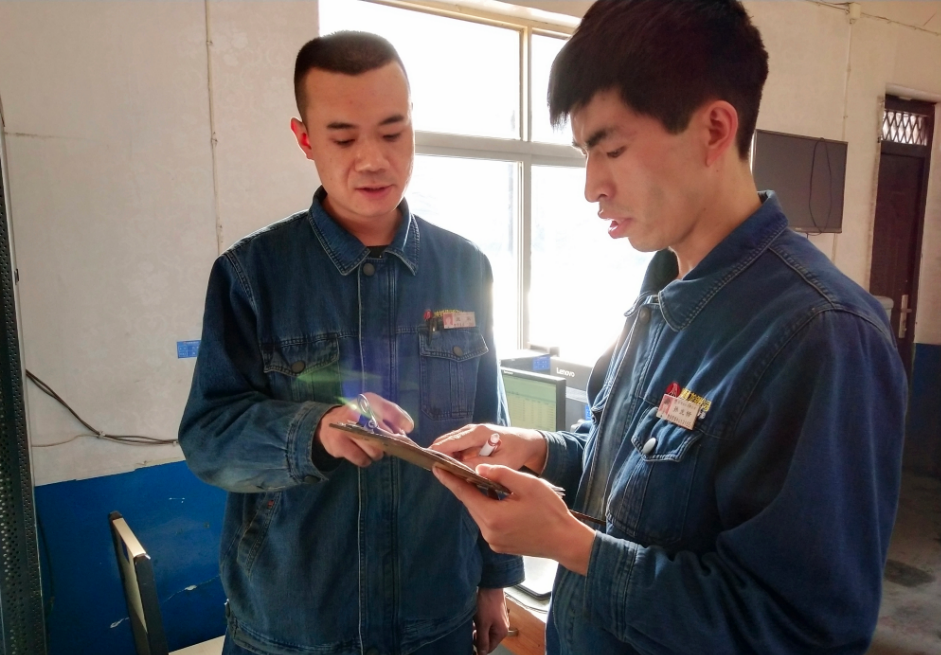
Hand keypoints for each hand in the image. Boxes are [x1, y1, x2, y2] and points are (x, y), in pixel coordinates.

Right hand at [315, 393, 414, 467]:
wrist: (329, 424)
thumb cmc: (359, 418)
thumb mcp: (375, 410)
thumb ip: (393, 416)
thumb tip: (408, 428)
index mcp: (367, 401)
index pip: (387, 409)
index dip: (399, 419)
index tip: (408, 429)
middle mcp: (355, 412)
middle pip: (383, 435)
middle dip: (388, 443)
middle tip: (385, 444)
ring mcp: (345, 429)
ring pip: (374, 451)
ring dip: (376, 453)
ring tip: (371, 447)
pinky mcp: (338, 444)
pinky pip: (362, 459)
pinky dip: (365, 460)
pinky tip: (361, 453)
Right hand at [429, 424, 547, 473]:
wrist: (526, 443)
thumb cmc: (516, 452)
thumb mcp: (502, 462)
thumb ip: (481, 465)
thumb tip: (460, 470)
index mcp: (478, 433)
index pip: (452, 441)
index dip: (438, 451)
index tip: (427, 461)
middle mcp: (471, 430)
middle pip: (447, 440)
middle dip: (437, 453)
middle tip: (429, 468)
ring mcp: (471, 433)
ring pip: (450, 443)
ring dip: (443, 454)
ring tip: (436, 468)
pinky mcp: (472, 438)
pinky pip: (456, 446)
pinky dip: (450, 454)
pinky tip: (448, 466)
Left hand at [433, 464, 594, 574]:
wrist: (566, 541)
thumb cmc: (550, 512)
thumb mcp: (528, 485)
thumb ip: (501, 474)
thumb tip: (478, 469)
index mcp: (493, 516)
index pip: (465, 494)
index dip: (450, 479)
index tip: (436, 467)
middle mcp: (488, 532)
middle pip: (471, 504)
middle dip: (465, 487)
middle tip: (457, 469)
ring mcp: (494, 541)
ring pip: (479, 513)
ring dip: (479, 498)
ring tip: (479, 481)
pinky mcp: (500, 545)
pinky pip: (488, 523)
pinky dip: (488, 509)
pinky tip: (497, 499)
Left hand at [473, 587, 508, 653]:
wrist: (491, 585)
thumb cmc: (487, 604)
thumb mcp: (482, 624)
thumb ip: (482, 640)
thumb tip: (482, 653)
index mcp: (501, 633)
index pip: (489, 648)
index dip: (478, 646)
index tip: (470, 640)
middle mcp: (503, 628)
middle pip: (488, 639)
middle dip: (478, 637)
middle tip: (470, 630)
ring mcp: (500, 620)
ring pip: (487, 631)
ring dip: (478, 629)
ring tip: (472, 622)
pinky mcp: (496, 614)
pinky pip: (487, 623)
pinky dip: (481, 622)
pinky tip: (475, 617)